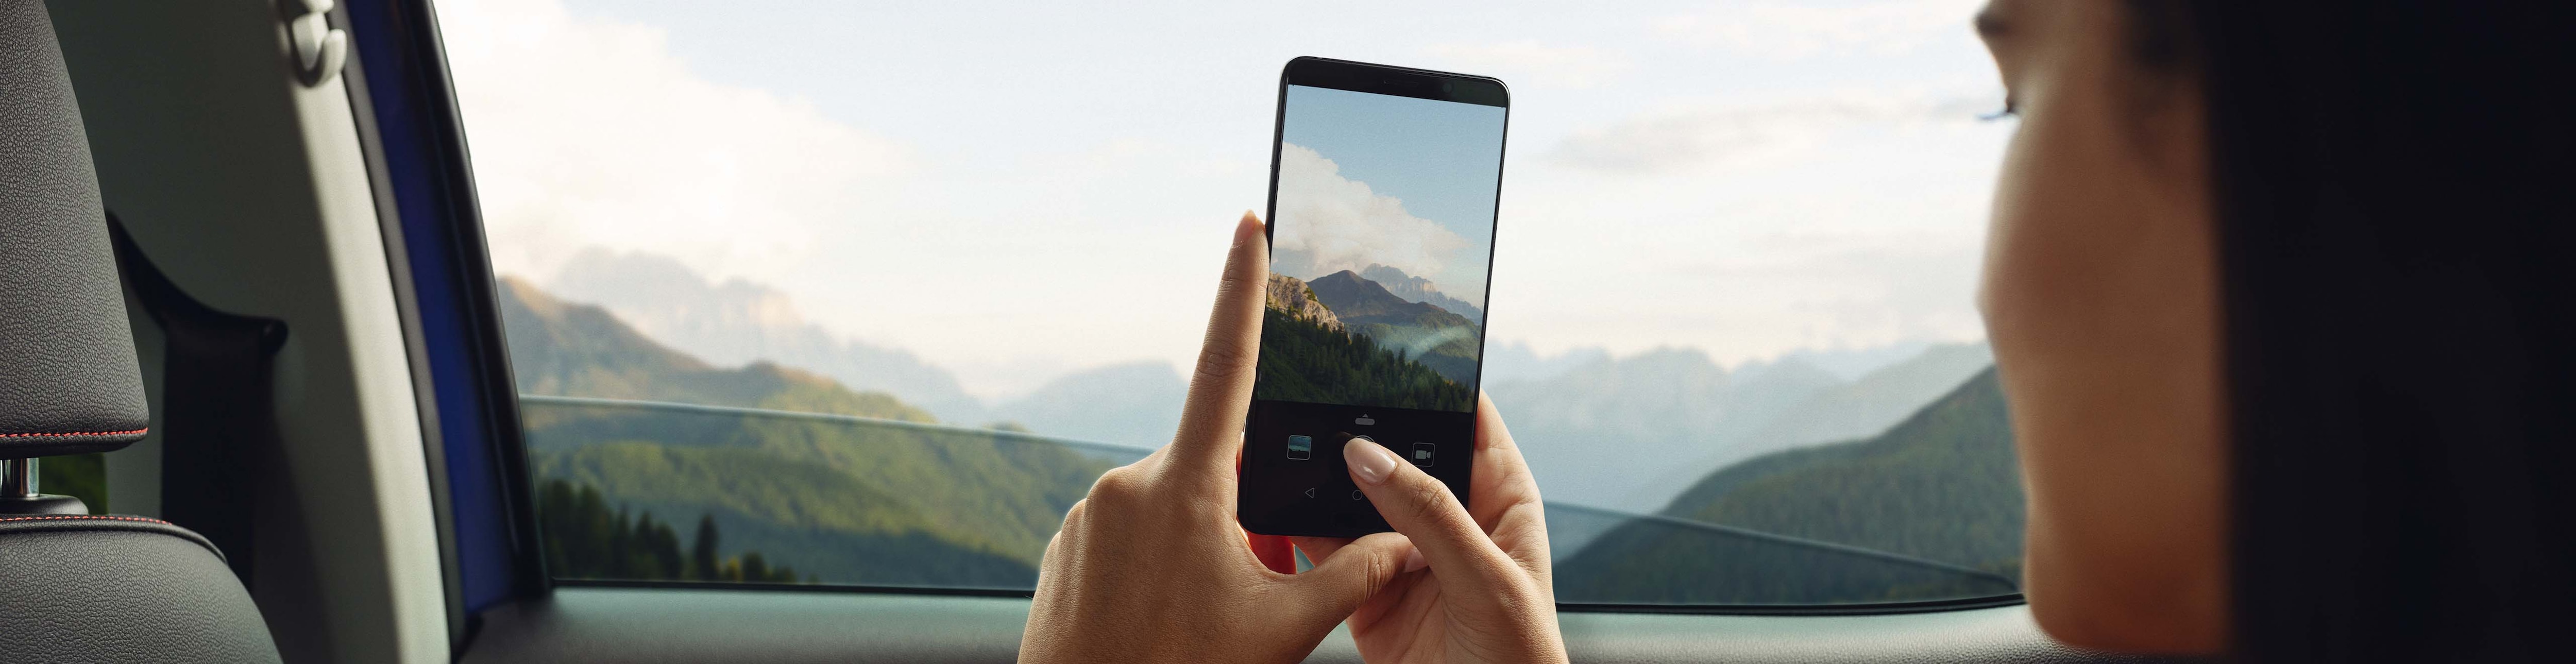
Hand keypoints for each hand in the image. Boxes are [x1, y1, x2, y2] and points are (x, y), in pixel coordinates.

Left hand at [1020, 212, 1420, 663]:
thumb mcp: (1284, 631)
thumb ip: (1352, 574)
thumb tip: (1408, 539)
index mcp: (1185, 487)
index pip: (1226, 363)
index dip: (1241, 288)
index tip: (1247, 225)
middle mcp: (1127, 485)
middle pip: (1213, 467)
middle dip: (1244, 512)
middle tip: (1251, 583)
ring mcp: (1089, 516)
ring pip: (1172, 509)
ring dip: (1203, 548)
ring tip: (1201, 621)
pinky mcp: (1065, 547)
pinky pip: (1130, 537)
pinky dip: (1161, 568)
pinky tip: (1164, 622)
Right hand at [1292, 393, 1566, 663]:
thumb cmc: (1520, 661)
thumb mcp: (1484, 580)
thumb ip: (1428, 514)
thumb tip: (1370, 453)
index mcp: (1500, 499)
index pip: (1467, 418)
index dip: (1431, 382)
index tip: (1384, 347)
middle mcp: (1450, 519)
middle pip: (1399, 452)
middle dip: (1358, 428)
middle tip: (1312, 395)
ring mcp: (1404, 554)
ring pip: (1354, 497)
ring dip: (1320, 477)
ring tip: (1281, 444)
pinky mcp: (1366, 592)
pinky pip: (1326, 549)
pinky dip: (1297, 528)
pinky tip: (1271, 503)